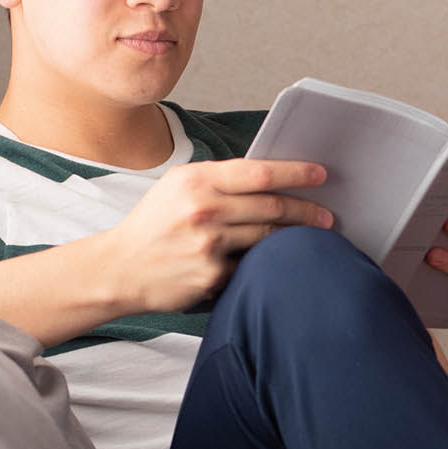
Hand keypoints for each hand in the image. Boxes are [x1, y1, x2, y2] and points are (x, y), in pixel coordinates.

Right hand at [103, 159, 331, 313]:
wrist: (119, 268)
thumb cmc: (153, 224)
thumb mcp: (177, 187)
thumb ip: (218, 180)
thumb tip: (269, 178)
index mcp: (196, 180)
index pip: (259, 172)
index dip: (296, 172)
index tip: (321, 175)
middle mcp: (203, 209)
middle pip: (272, 207)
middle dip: (307, 211)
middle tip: (328, 216)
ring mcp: (208, 245)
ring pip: (268, 238)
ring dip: (296, 237)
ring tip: (313, 237)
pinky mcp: (211, 276)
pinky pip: (251, 266)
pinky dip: (267, 263)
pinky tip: (278, 264)